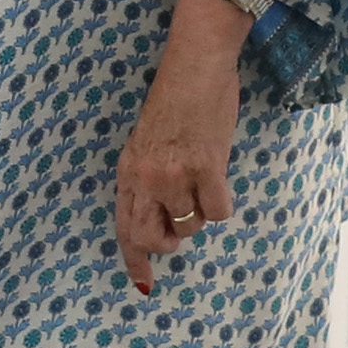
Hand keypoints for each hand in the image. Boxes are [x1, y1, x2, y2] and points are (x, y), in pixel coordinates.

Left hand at [113, 23, 244, 291]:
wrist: (195, 66)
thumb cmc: (174, 99)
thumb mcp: (146, 142)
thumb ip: (147, 178)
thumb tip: (162, 215)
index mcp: (128, 171)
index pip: (125, 228)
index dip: (135, 259)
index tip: (144, 282)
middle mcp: (146, 178)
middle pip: (151, 237)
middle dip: (169, 241)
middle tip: (181, 223)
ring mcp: (175, 175)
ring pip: (191, 224)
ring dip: (201, 211)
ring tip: (203, 179)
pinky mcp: (205, 168)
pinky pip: (218, 211)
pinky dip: (223, 201)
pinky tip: (219, 175)